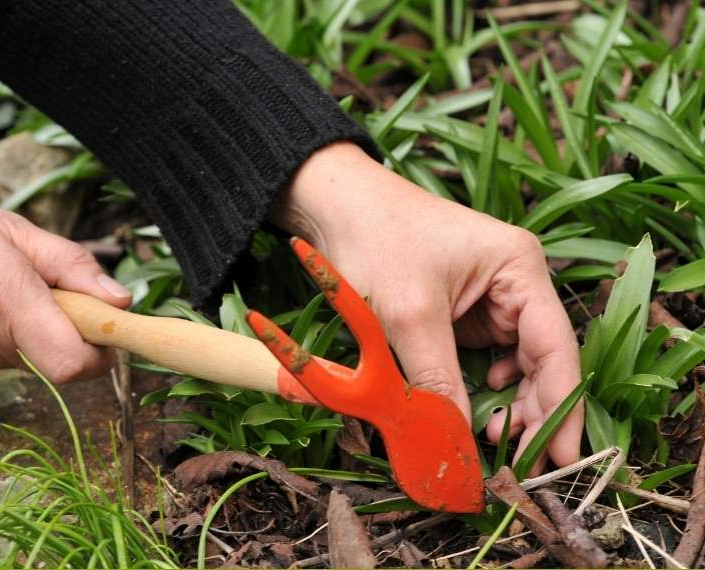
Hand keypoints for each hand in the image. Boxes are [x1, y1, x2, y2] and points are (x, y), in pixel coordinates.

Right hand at [0, 189, 131, 381]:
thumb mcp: (10, 227)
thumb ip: (71, 265)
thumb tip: (119, 300)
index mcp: (8, 300)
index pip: (75, 364)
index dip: (102, 353)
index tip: (105, 326)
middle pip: (57, 357)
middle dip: (64, 327)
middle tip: (42, 287)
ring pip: (26, 357)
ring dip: (28, 329)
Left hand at [272, 142, 582, 473]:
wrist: (335, 206)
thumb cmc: (375, 239)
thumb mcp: (408, 315)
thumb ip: (437, 379)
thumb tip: (457, 440)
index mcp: (519, 268)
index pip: (556, 347)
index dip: (562, 406)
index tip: (563, 457)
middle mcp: (515, 283)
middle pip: (542, 360)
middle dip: (533, 410)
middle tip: (519, 461)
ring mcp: (491, 298)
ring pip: (516, 364)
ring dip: (508, 403)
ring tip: (493, 439)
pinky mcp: (464, 312)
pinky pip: (485, 358)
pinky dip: (482, 387)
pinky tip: (474, 408)